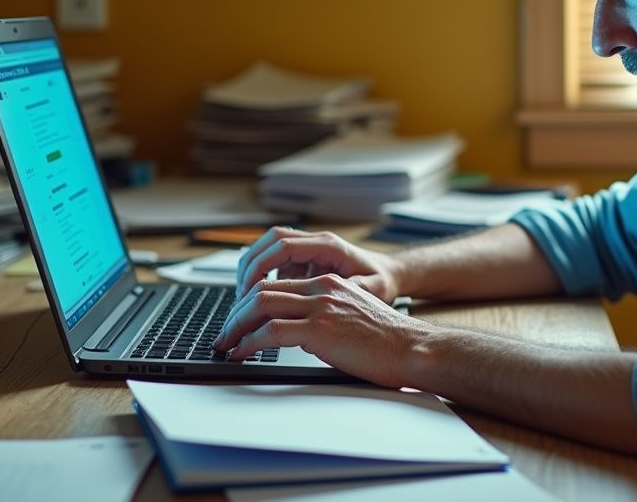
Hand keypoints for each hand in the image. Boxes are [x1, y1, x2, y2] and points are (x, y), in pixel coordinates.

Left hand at [214, 273, 427, 387]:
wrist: (412, 348)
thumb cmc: (388, 342)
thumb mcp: (351, 318)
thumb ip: (324, 317)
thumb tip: (298, 335)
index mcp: (328, 283)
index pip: (276, 284)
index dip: (250, 303)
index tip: (239, 321)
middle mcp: (322, 288)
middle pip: (261, 291)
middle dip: (235, 314)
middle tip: (224, 335)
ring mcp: (320, 306)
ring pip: (260, 305)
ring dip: (235, 326)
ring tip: (226, 345)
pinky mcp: (320, 328)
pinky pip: (271, 331)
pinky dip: (248, 342)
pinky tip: (241, 353)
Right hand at [235, 227, 401, 302]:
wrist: (392, 274)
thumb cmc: (382, 281)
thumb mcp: (373, 288)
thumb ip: (351, 290)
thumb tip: (330, 296)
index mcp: (329, 246)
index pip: (284, 246)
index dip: (262, 265)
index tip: (250, 289)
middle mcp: (315, 243)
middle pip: (270, 241)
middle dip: (250, 265)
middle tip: (239, 296)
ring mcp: (308, 250)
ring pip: (268, 249)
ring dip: (252, 270)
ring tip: (243, 299)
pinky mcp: (305, 260)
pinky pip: (276, 262)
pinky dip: (263, 277)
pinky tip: (259, 301)